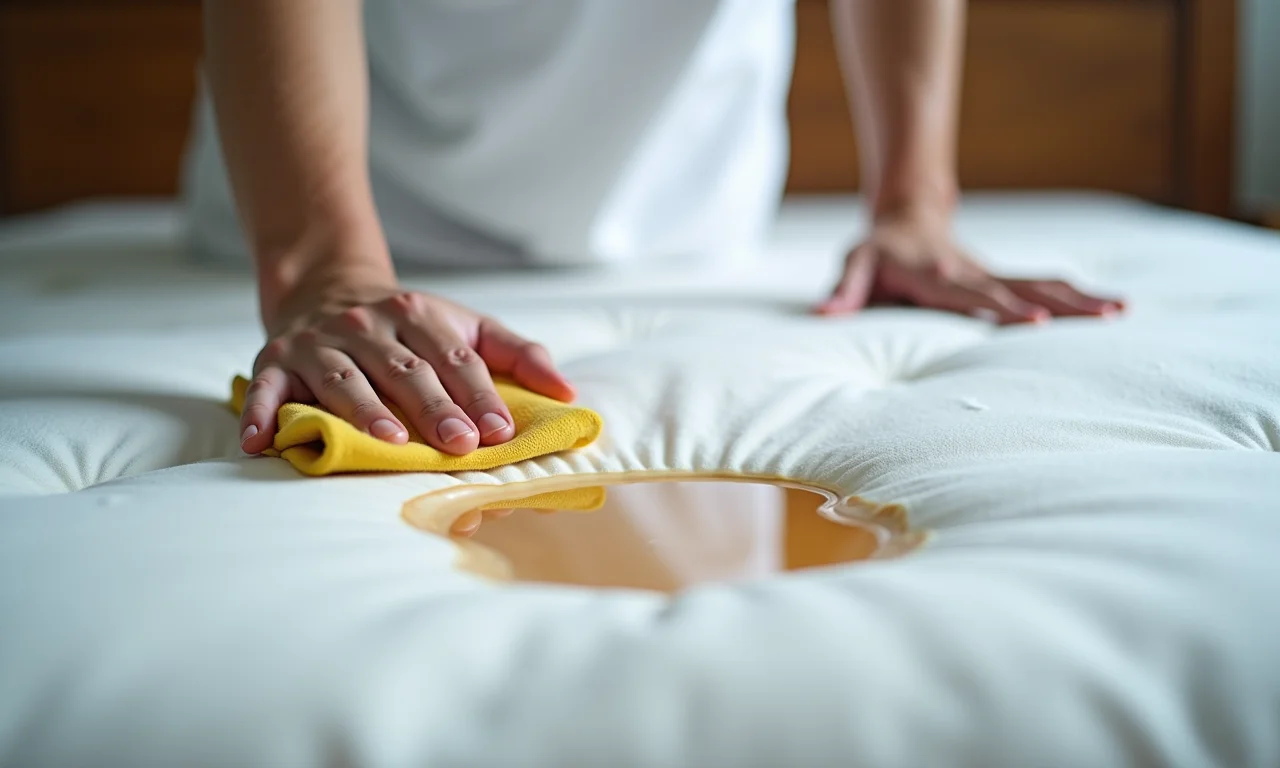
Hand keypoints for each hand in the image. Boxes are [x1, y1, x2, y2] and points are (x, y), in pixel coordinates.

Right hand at [238, 276, 574, 459]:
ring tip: (390, 444)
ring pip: (344, 378)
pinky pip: (266, 390)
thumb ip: (518, 354)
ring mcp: (319, 344)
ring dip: (365, 411)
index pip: (455, 359)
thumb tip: (568, 391)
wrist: (326, 287)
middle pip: (405, 370)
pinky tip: (259, 444)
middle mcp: (368, 327)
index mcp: (419, 317)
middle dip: (434, 408)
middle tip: (459, 444)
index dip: (479, 395)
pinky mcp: (275, 362)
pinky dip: (260, 414)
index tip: (501, 430)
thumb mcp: (465, 327)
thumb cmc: (411, 326)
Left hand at [816, 207, 1123, 322]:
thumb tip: (824, 316)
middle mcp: (972, 274)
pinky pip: (1043, 285)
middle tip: (1104, 316)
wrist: (906, 217)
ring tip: (1122, 310)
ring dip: (1080, 298)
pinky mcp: (1002, 278)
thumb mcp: (853, 266)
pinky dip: (1075, 295)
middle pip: (1021, 290)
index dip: (1002, 310)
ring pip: (1041, 285)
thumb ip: (843, 292)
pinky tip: (1112, 307)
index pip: (973, 297)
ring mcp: (992, 274)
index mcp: (937, 277)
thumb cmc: (876, 252)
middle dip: (1061, 306)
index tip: (1033, 323)